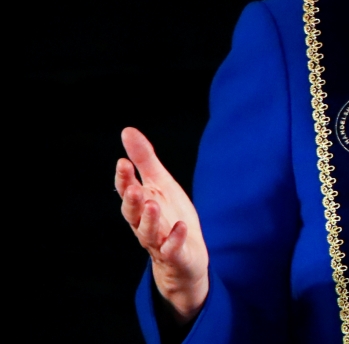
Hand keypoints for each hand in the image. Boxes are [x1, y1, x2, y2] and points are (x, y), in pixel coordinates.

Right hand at [116, 127, 208, 322]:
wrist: (187, 257)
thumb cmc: (171, 216)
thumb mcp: (160, 184)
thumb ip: (144, 160)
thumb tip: (127, 131)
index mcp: (141, 205)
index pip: (128, 192)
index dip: (124, 179)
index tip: (123, 163)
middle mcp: (145, 225)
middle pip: (133, 214)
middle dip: (132, 201)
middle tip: (132, 187)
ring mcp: (159, 242)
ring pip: (148, 233)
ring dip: (150, 220)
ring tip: (152, 204)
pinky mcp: (176, 256)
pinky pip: (173, 249)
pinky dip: (175, 239)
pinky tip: (180, 227)